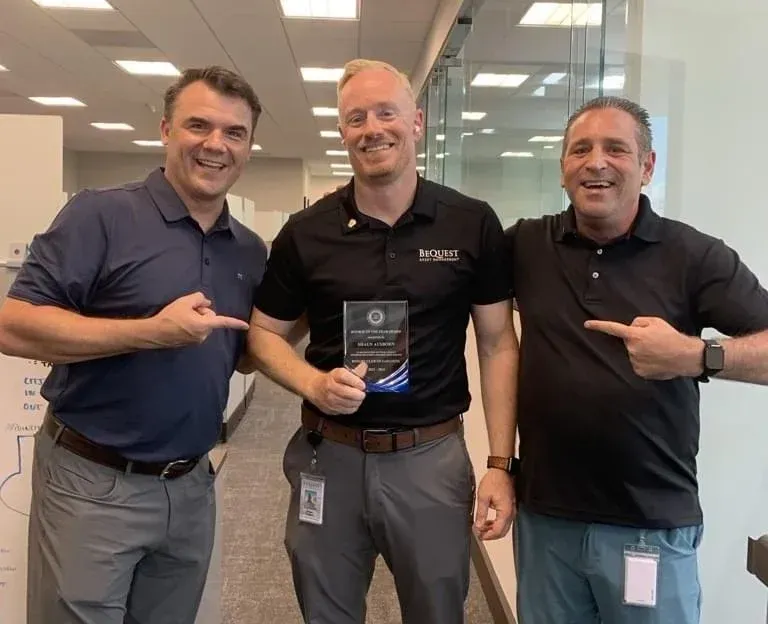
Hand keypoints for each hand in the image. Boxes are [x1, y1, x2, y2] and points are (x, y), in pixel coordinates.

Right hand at [151, 292, 248, 346]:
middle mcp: (203, 335)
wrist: (154, 333)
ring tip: (182, 318)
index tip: (246, 326)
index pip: (223, 322)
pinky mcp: (191, 343)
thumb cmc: (170, 317)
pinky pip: (197, 330)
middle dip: (203, 313)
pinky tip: (180, 323)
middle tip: (188, 310)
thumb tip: (205, 303)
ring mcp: (197, 340)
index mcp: (204, 325)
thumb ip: (199, 299)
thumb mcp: (185, 302)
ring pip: (204, 324)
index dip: (235, 323)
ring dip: (197, 319)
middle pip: (210, 319)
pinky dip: (192, 325)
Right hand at [307, 362, 367, 414]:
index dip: (356, 381)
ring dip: (357, 402)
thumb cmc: (331, 380)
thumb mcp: (342, 372)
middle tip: (362, 393)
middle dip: (358, 394)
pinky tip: (352, 404)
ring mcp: (329, 399)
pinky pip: (346, 411)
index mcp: (334, 375)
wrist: (315, 388)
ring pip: (348, 403)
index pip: (344, 377)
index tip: (362, 385)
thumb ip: (355, 371)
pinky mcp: (330, 409)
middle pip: (347, 392)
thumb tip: (364, 367)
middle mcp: (330, 387)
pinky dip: (352, 408)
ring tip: (358, 398)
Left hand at [474, 468, 515, 540]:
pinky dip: (496, 523)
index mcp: (505, 512)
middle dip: (490, 535)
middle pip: (502, 532)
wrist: (501, 470)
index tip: (479, 534)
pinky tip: (488, 521)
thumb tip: (478, 525)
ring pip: (504, 527)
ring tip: (481, 527)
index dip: (487, 535)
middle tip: (480, 533)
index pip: (497, 531)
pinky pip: (505, 520)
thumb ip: (481, 513)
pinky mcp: (510, 507)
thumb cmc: (494, 480)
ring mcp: (512, 510)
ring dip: (493, 529)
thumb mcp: (483, 497)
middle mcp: (511, 513)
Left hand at [584, 316, 702, 378]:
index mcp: (634, 335)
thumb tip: (630, 328)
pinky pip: (637, 364)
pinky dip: (644, 361)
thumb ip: (638, 322)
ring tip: (656, 351)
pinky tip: (655, 360)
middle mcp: (632, 349)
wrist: (686, 356)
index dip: (598, 326)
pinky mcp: (639, 372)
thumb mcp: (655, 322)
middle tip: (652, 341)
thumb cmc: (671, 337)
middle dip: (635, 340)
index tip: (587, 325)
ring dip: (640, 351)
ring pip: (632, 353)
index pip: (613, 328)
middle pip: (627, 342)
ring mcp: (635, 362)